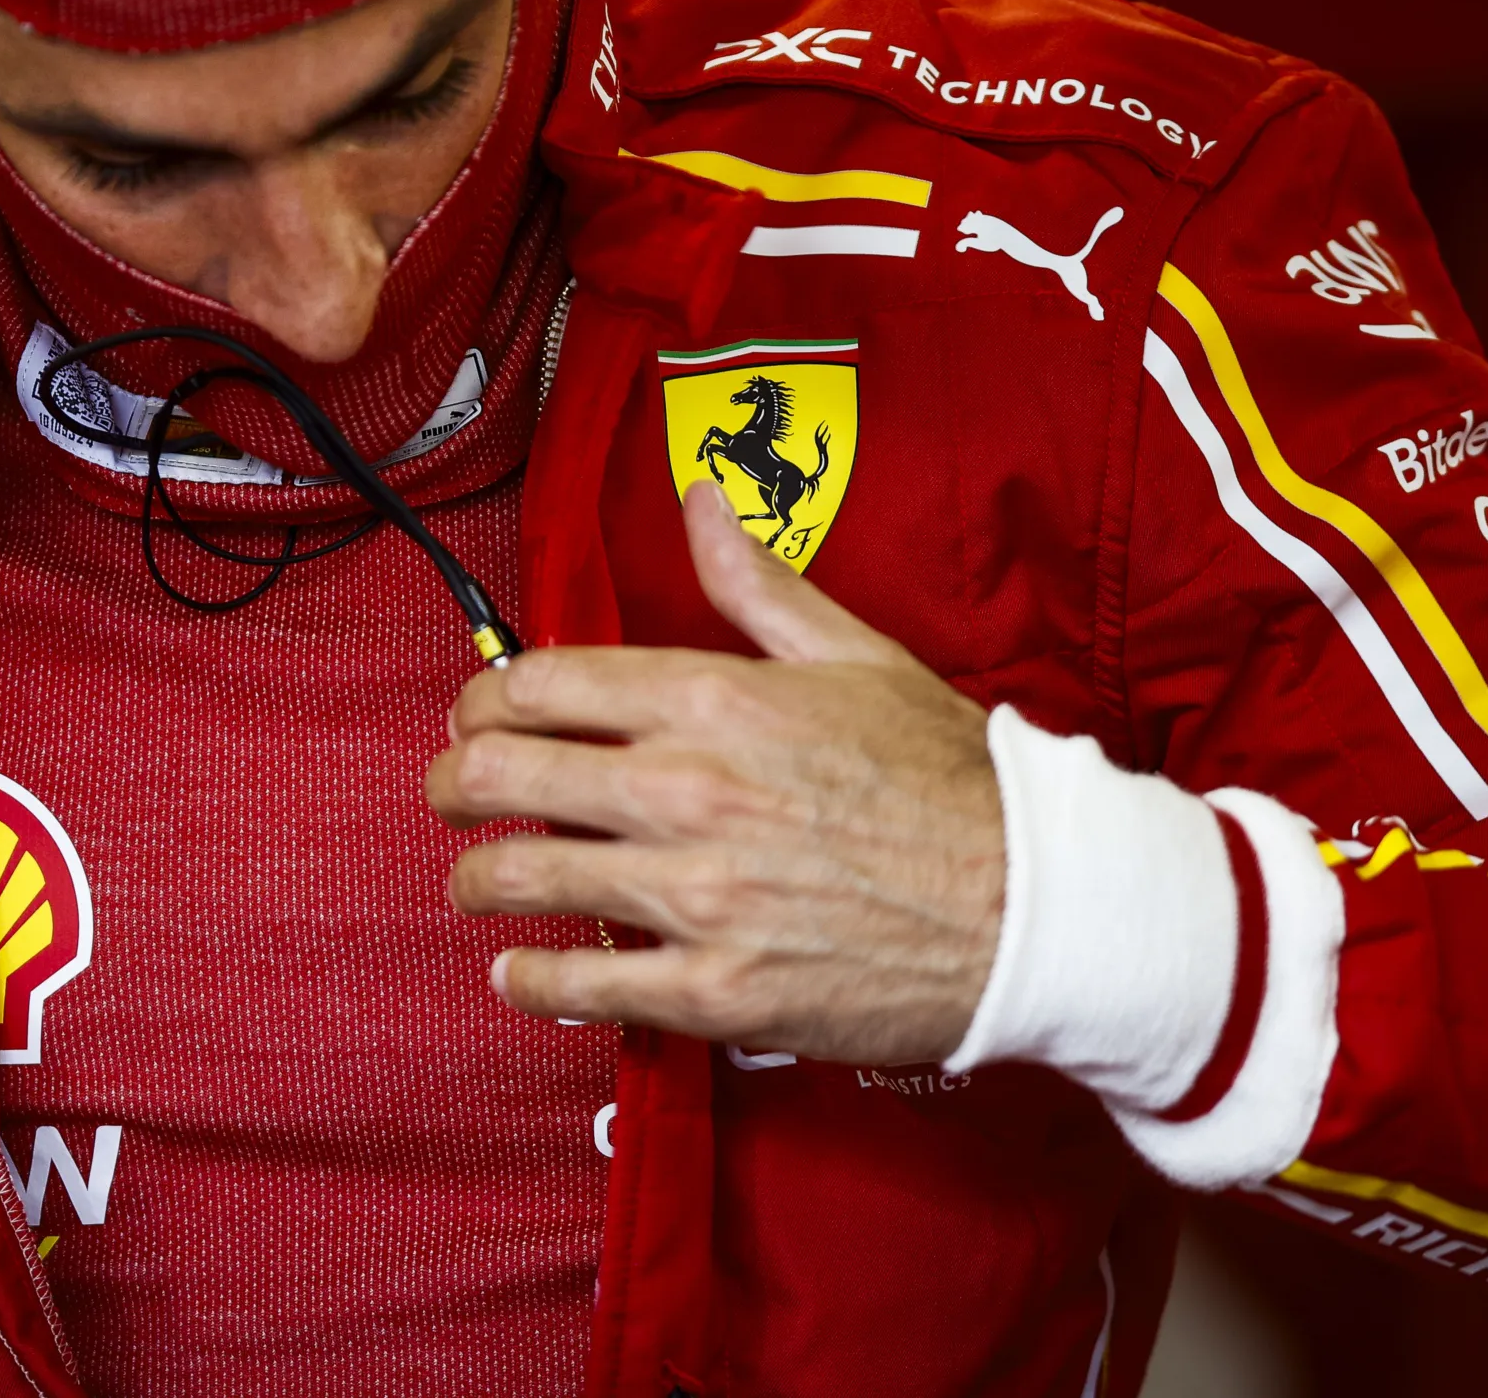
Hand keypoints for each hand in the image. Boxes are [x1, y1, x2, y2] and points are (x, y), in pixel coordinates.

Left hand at [433, 480, 1004, 1064]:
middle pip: (500, 773)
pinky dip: (527, 978)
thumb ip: (757, 583)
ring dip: (475, 876)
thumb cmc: (950, 780)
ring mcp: (696, 896)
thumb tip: (699, 497)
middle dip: (454, 780)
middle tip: (451, 791)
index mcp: (715, 698)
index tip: (480, 710)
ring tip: (476, 877)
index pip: (540, 682)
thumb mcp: (857, 656)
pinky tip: (517, 968)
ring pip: (518, 879)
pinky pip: (578, 987)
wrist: (1035, 907)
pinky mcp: (715, 990)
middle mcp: (688, 790)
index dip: (485, 695)